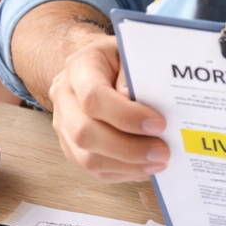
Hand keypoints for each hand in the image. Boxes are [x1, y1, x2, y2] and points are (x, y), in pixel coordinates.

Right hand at [48, 34, 169, 182]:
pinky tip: (144, 168)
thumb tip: (137, 102)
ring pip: (87, 157)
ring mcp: (63, 124)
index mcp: (78, 67)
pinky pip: (92, 168)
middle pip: (85, 133)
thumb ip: (133, 74)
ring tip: (158, 163)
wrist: (95, 64)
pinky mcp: (70, 145)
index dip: (126, 116)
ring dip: (126, 165)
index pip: (93, 97)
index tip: (158, 124)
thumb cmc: (118, 58)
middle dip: (128, 148)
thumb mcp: (129, 52)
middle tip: (162, 152)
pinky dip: (121, 172)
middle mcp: (63, 97)